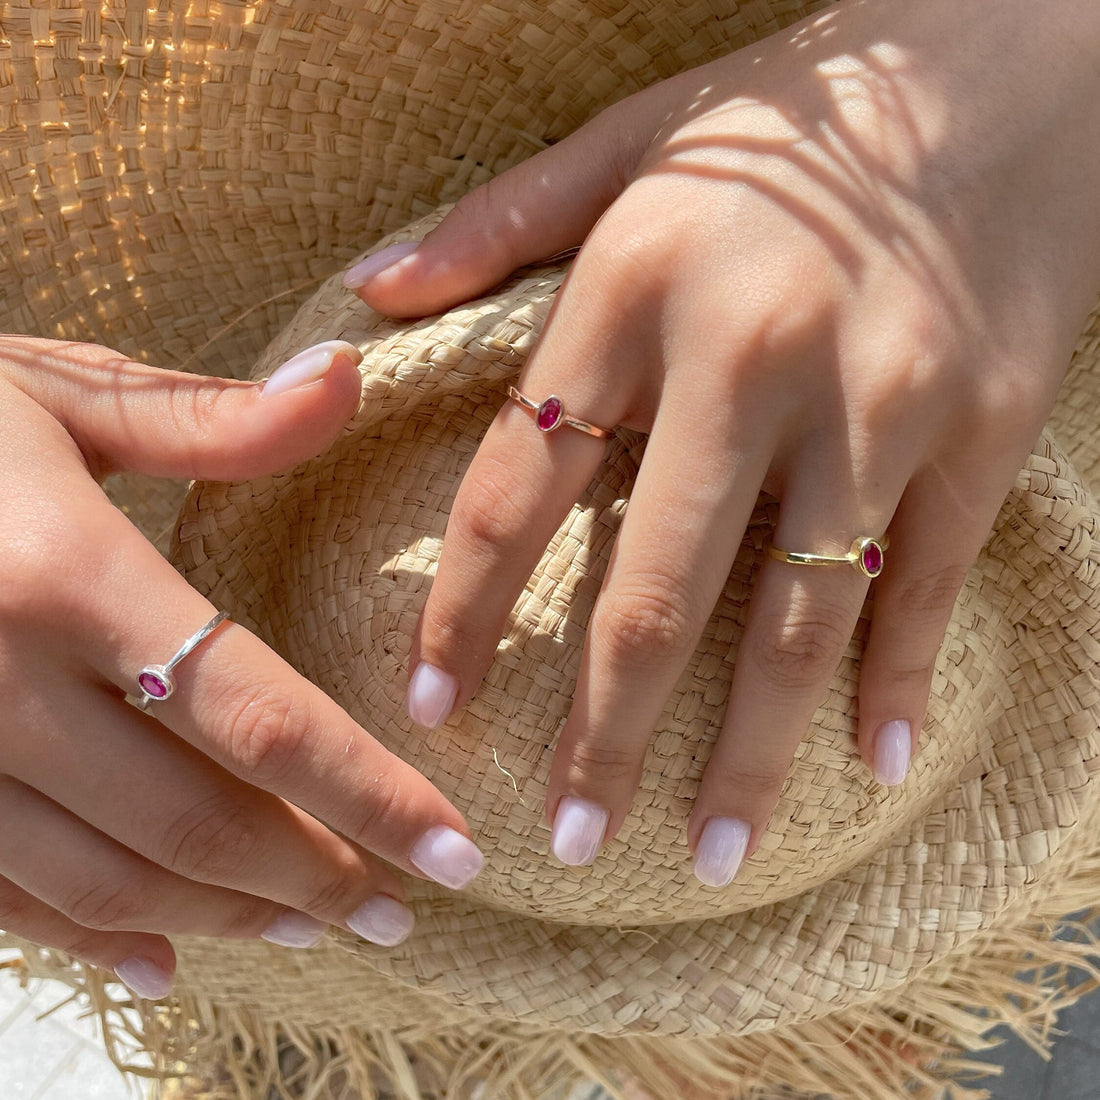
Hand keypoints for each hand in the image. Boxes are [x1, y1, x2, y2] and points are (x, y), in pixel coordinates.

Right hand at [0, 337, 483, 998]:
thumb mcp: (62, 395)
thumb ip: (213, 417)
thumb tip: (349, 376)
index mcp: (65, 574)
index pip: (262, 717)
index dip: (373, 796)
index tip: (457, 852)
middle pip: (197, 819)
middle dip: (317, 876)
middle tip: (403, 906)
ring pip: (108, 878)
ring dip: (227, 914)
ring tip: (319, 924)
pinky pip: (4, 898)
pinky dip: (94, 939)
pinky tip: (171, 958)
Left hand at [346, 0, 1099, 883]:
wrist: (1004, 72)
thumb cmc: (789, 116)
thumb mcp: (630, 140)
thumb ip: (494, 222)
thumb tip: (366, 293)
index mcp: (639, 286)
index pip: (524, 482)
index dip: (467, 606)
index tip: (433, 704)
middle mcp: (751, 358)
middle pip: (658, 586)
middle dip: (605, 731)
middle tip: (567, 839)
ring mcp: (875, 405)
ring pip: (796, 619)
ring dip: (748, 754)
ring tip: (702, 855)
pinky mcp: (976, 433)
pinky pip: (923, 585)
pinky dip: (896, 683)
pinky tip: (870, 767)